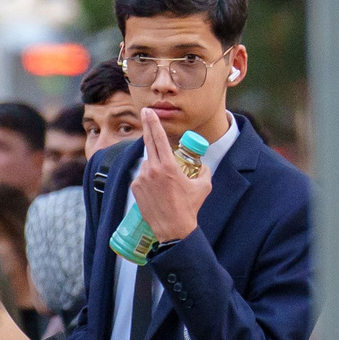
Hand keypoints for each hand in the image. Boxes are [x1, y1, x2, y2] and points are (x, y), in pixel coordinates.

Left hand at [129, 109, 214, 245]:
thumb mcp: (203, 186)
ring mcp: (141, 179)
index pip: (159, 138)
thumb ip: (203, 172)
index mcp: (168, 166)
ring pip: (147, 163)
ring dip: (154, 164)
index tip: (149, 111)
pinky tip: (157, 190)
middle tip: (145, 113)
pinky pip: (142, 176)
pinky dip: (148, 177)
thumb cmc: (189, 207)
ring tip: (164, 182)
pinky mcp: (135, 188)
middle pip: (148, 143)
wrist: (172, 228)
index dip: (153, 123)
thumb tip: (203, 167)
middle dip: (147, 126)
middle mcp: (152, 169)